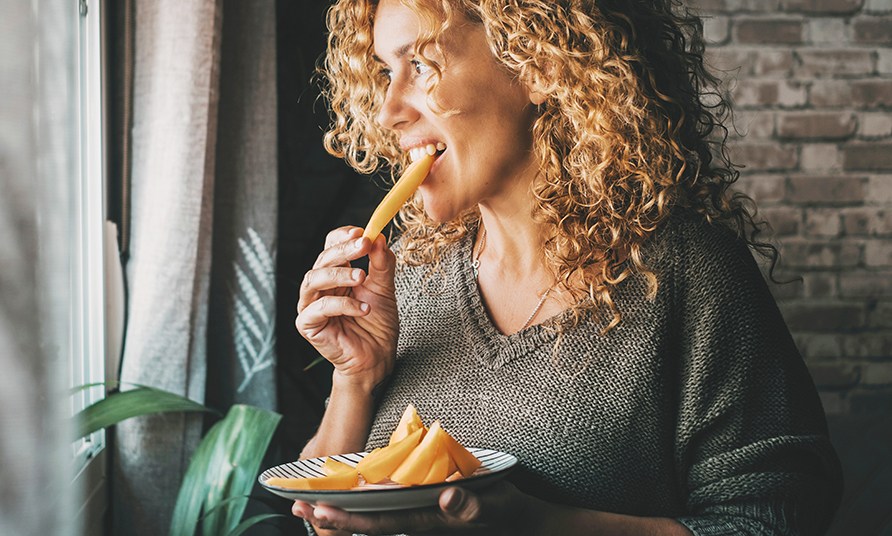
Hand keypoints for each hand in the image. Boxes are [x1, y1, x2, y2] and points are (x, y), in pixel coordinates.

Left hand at [292, 481, 539, 535]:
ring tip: (308, 504)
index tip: (319, 510)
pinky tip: (345, 499)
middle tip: (296, 507)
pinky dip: (361, 508)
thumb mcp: (492, 504)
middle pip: (366, 526)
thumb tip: (446, 497)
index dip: (348, 519)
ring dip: (340, 513)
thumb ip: (469, 504)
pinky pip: (384, 514)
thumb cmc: (504, 511)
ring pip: (371, 521)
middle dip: (331, 519)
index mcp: (426, 521)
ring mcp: (416, 521)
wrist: (517, 524)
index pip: (379, 523)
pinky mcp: (419, 514)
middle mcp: (415, 524)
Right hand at [296, 226, 398, 392]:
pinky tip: (363, 308)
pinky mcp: (308, 325)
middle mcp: (319, 287)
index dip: (342, 237)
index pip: (330, 246)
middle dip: (344, 250)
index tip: (362, 232)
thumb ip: (381, 264)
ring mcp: (311, 305)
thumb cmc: (377, 324)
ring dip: (339, 274)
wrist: (376, 357)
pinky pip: (320, 308)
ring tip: (363, 277)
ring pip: (314, 279)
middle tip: (364, 245)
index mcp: (335, 274)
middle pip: (322, 259)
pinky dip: (342, 304)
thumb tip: (379, 238)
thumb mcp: (384, 288)